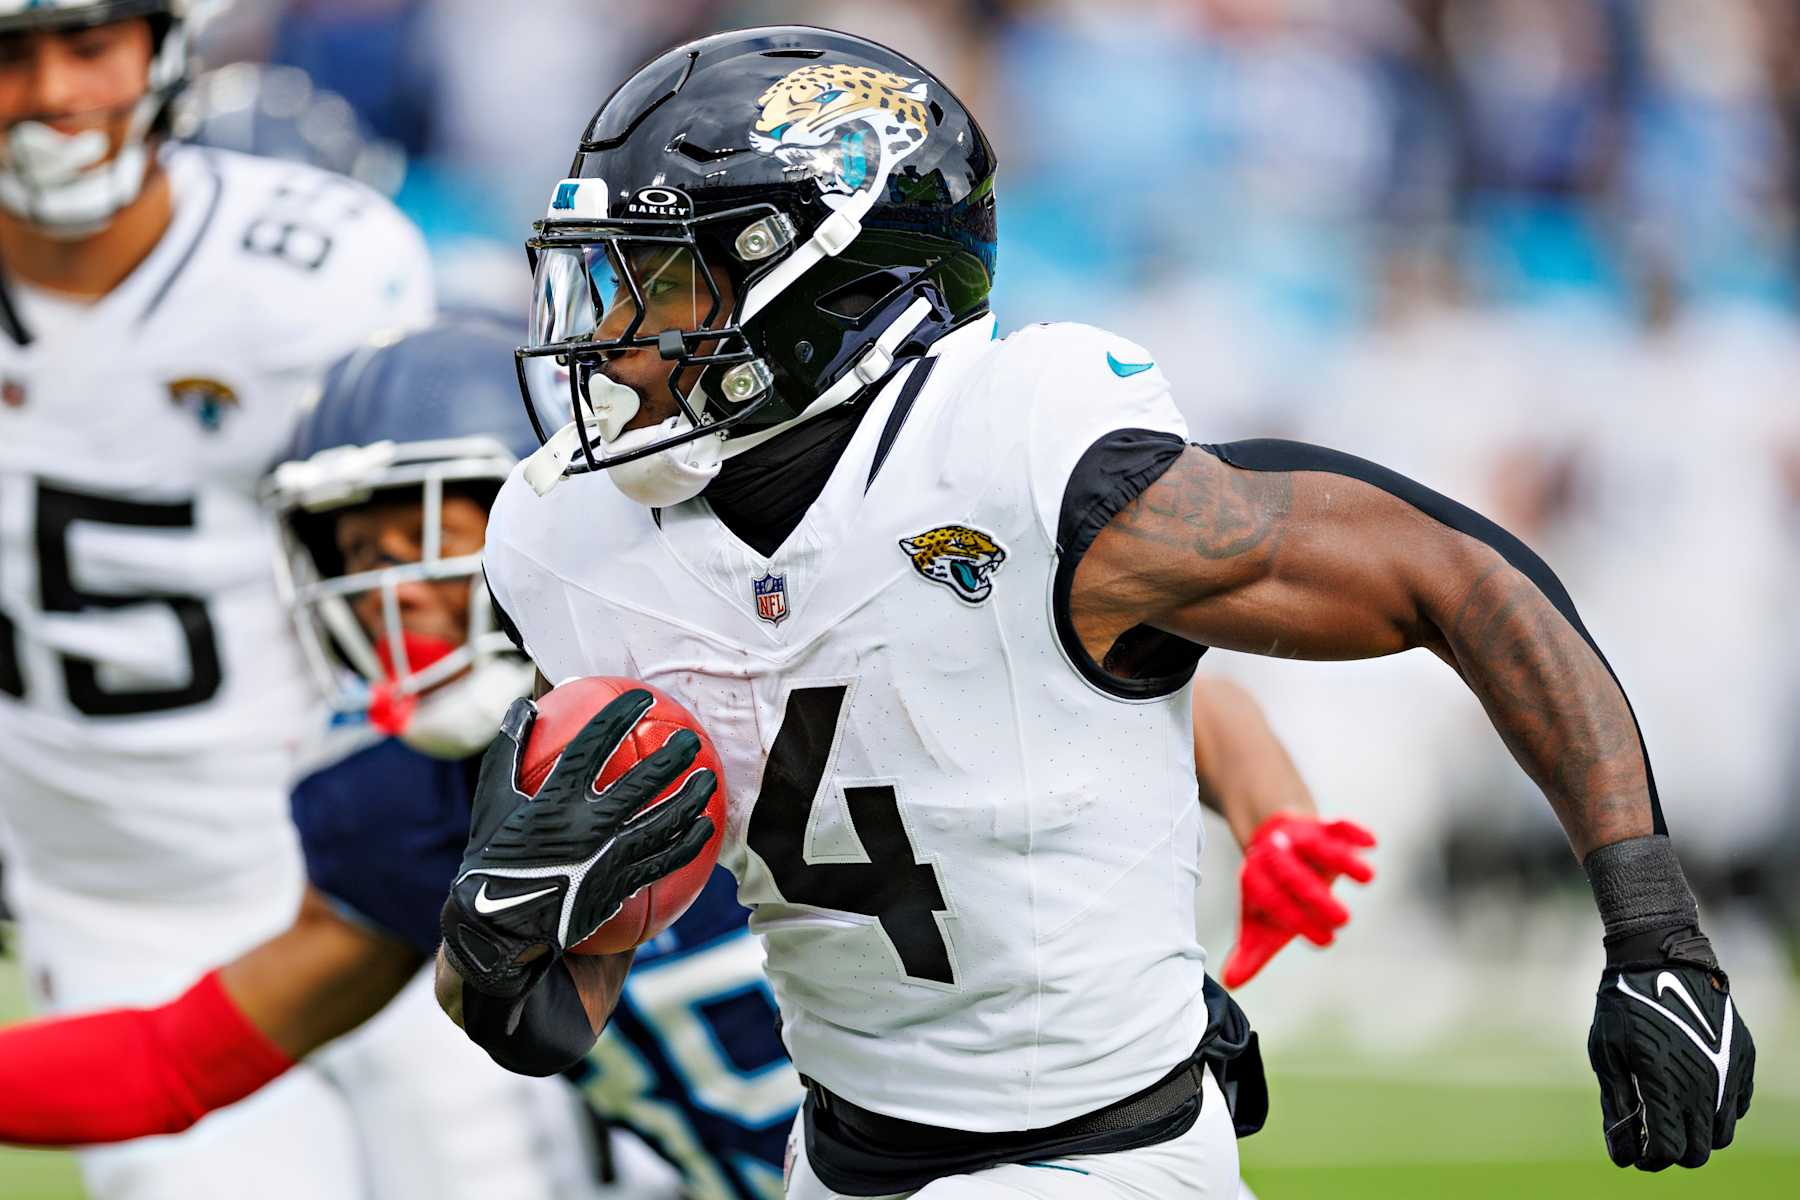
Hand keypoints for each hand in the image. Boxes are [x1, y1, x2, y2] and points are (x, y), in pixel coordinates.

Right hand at [439, 691, 716, 998]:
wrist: (499, 929)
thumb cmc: (494, 857)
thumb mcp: (492, 802)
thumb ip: (510, 751)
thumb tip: (526, 703)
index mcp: (553, 802)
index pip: (592, 746)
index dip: (618, 717)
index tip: (641, 697)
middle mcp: (586, 828)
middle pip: (641, 784)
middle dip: (671, 757)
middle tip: (690, 739)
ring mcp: (607, 860)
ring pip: (662, 824)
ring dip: (690, 799)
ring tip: (709, 779)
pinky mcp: (620, 887)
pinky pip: (663, 861)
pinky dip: (687, 843)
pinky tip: (704, 828)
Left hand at [1222, 814, 1374, 988]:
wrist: (1273, 839)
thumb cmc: (1272, 892)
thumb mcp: (1259, 923)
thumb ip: (1249, 953)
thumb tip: (1230, 982)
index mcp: (1256, 881)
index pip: (1273, 901)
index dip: (1298, 921)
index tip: (1326, 942)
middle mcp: (1276, 857)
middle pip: (1293, 875)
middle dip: (1315, 896)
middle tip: (1343, 921)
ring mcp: (1299, 840)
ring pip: (1317, 847)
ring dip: (1341, 859)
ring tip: (1368, 878)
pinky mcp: (1322, 827)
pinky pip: (1337, 824)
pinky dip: (1353, 830)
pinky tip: (1371, 842)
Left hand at [1589, 938, 1754, 1169]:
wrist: (1662, 957)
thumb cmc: (1625, 1003)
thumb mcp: (1606, 1051)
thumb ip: (1617, 1102)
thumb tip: (1620, 1148)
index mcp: (1667, 1086)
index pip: (1667, 1150)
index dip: (1648, 1160)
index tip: (1635, 1155)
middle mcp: (1705, 1086)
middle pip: (1699, 1151)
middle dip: (1674, 1153)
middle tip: (1653, 1138)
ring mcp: (1730, 1073)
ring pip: (1722, 1133)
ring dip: (1697, 1134)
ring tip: (1672, 1116)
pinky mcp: (1744, 1060)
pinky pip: (1737, 1105)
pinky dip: (1717, 1109)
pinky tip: (1693, 1091)